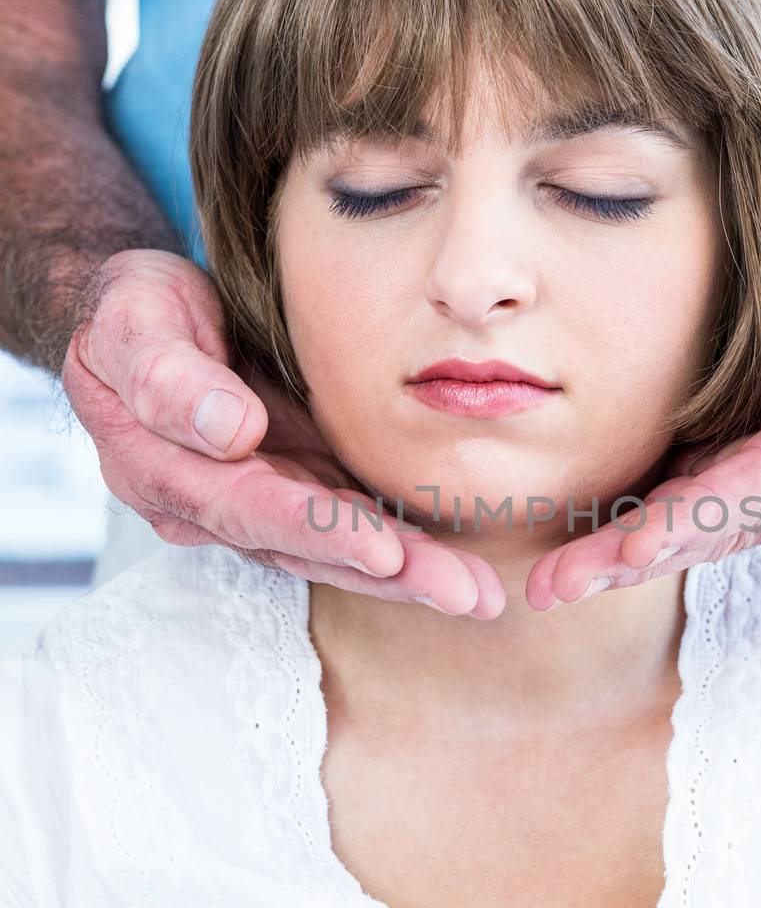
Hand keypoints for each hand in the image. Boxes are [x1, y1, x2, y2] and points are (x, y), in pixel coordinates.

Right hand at [62, 249, 505, 616]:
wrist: (147, 318)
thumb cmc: (137, 314)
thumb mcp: (132, 321)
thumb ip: (167, 377)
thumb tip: (230, 430)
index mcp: (166, 475)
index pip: (248, 510)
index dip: (314, 531)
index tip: (382, 550)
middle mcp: (218, 507)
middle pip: (307, 549)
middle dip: (390, 575)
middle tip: (466, 594)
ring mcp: (264, 502)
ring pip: (340, 550)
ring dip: (412, 575)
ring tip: (480, 594)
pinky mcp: (301, 487)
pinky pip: (359, 524)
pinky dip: (410, 546)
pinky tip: (463, 563)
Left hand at [524, 207, 760, 606]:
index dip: (700, 515)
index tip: (636, 543)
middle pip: (717, 527)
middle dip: (635, 557)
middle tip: (558, 585)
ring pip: (693, 531)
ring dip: (619, 559)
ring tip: (551, 583)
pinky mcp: (736, 473)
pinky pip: (681, 511)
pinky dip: (627, 535)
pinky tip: (572, 558)